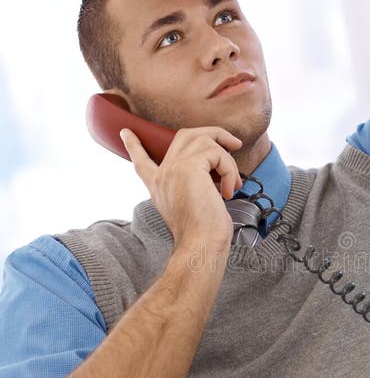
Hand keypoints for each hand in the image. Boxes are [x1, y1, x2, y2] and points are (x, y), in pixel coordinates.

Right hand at [120, 125, 242, 250]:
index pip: (141, 161)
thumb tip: (214, 174)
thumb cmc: (203, 233)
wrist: (200, 245)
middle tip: (235, 144)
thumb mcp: (192, 205)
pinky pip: (217, 154)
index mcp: (158, 185)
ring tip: (233, 183)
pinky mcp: (188, 168)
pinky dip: (230, 170)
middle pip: (185, 135)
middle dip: (213, 134)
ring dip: (228, 161)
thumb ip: (193, 186)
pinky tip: (229, 191)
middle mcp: (162, 174)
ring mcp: (173, 168)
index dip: (133, 145)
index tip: (125, 132)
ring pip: (206, 141)